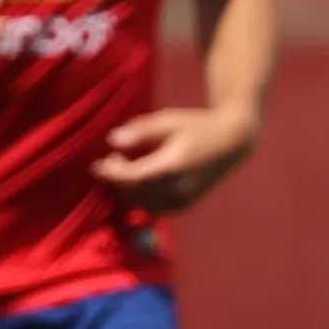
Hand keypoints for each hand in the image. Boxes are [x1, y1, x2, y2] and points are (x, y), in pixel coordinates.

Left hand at [93, 105, 258, 210]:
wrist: (232, 143)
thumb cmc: (197, 126)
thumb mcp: (168, 120)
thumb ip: (140, 130)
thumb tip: (112, 140)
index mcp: (172, 166)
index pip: (132, 178)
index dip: (110, 173)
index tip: (96, 164)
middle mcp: (177, 189)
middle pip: (134, 192)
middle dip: (117, 179)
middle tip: (113, 159)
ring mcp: (182, 201)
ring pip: (141, 203)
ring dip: (127, 189)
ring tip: (126, 168)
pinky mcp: (184, 206)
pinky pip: (153, 208)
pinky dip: (140, 197)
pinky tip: (139, 180)